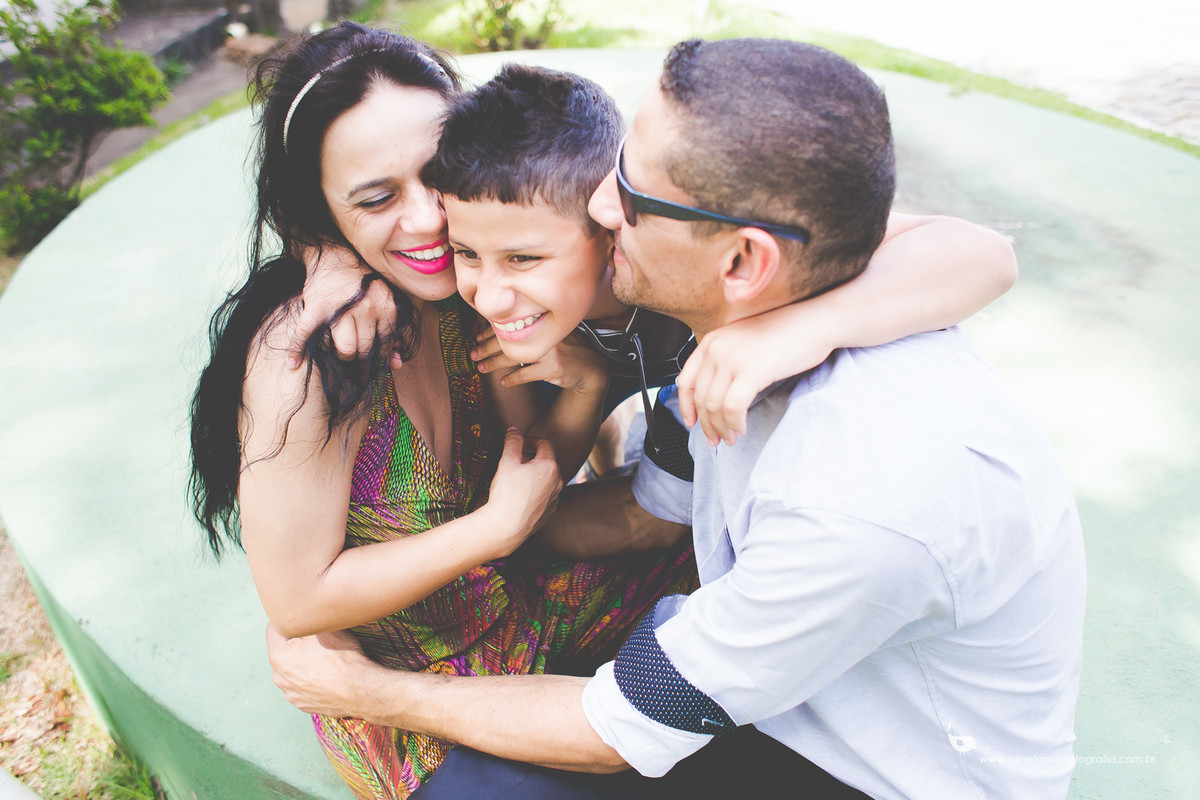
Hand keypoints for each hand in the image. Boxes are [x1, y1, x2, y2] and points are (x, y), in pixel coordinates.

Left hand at [266, 624, 377, 717]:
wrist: (360, 691)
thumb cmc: (343, 657)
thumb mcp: (324, 627)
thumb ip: (306, 617)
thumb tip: (302, 610)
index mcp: (279, 655)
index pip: (274, 629)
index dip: (289, 619)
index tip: (303, 618)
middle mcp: (279, 677)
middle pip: (283, 651)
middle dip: (295, 643)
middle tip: (317, 639)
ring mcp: (291, 693)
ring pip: (292, 670)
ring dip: (302, 663)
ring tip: (324, 659)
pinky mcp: (303, 704)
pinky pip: (302, 686)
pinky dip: (311, 679)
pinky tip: (327, 675)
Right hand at [287, 245, 399, 368]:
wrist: (333, 255)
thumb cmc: (362, 284)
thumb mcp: (384, 303)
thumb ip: (393, 334)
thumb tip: (396, 366)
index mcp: (386, 306)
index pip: (384, 346)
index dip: (376, 355)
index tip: (369, 358)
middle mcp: (366, 307)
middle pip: (365, 350)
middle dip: (358, 356)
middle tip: (351, 351)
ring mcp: (342, 307)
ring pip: (345, 350)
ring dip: (340, 354)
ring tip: (336, 347)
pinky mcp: (316, 307)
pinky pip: (305, 334)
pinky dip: (297, 350)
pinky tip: (293, 362)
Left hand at [474, 329, 609, 396]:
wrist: (591, 367)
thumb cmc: (567, 349)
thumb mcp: (552, 333)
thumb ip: (532, 329)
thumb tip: (499, 329)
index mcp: (542, 321)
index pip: (510, 322)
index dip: (491, 330)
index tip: (477, 337)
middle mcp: (545, 333)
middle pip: (508, 338)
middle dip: (486, 347)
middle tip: (472, 354)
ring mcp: (550, 351)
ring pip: (513, 356)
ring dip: (494, 363)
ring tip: (481, 368)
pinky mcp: (554, 368)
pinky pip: (526, 374)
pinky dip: (513, 379)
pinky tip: (504, 382)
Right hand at [483, 427, 562, 555]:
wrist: (506, 528)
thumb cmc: (507, 493)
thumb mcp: (507, 462)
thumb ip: (513, 442)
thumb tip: (515, 429)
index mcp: (550, 466)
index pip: (545, 444)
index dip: (531, 440)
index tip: (519, 443)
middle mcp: (558, 482)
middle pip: (547, 462)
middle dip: (532, 458)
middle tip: (516, 461)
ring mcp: (555, 499)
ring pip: (547, 480)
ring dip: (535, 475)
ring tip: (516, 480)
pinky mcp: (550, 513)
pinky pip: (545, 496)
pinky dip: (536, 492)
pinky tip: (520, 497)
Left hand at [676, 307, 835, 445]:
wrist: (813, 323)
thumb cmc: (784, 334)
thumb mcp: (743, 343)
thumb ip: (725, 362)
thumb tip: (714, 396)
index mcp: (712, 340)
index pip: (686, 381)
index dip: (686, 407)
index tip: (692, 423)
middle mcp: (717, 347)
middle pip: (701, 398)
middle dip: (707, 424)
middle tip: (716, 439)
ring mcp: (732, 358)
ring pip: (715, 406)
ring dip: (721, 428)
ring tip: (731, 437)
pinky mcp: (751, 370)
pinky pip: (733, 407)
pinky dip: (735, 422)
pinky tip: (741, 428)